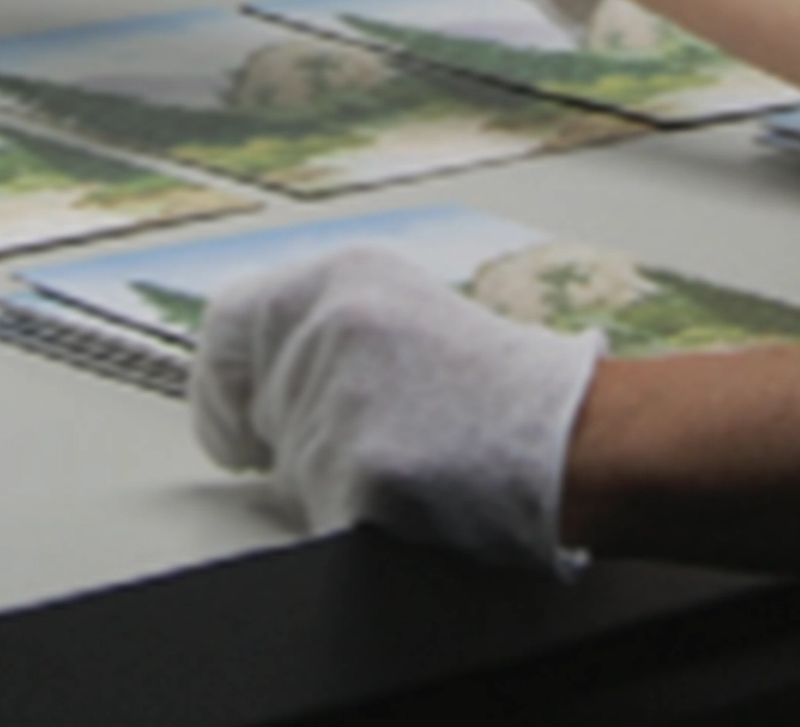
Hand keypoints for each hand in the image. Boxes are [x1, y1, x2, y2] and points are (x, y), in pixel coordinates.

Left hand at [189, 245, 601, 574]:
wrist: (579, 443)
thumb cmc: (504, 393)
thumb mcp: (402, 316)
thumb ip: (323, 333)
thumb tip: (253, 377)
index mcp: (346, 276)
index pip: (224, 326)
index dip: (220, 388)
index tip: (235, 424)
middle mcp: (335, 324)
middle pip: (255, 409)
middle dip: (289, 442)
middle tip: (359, 446)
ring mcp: (345, 401)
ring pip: (289, 472)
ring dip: (331, 485)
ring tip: (409, 464)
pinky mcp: (362, 475)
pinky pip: (319, 521)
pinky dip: (354, 523)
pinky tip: (411, 499)